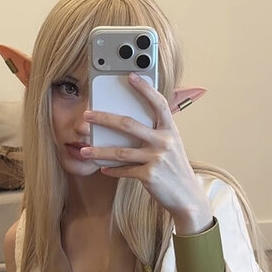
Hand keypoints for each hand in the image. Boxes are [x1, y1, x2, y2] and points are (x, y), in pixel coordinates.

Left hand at [81, 73, 210, 223]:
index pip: (158, 103)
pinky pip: (124, 170)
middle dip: (104, 118)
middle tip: (87, 115)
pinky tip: (102, 169)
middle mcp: (164, 141)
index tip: (131, 76)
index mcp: (170, 130)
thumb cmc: (174, 167)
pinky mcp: (149, 176)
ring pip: (120, 151)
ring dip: (99, 151)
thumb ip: (156, 132)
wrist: (187, 196)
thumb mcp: (171, 145)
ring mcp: (157, 159)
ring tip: (84, 150)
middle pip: (129, 124)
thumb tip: (128, 122)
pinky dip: (112, 170)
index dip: (145, 88)